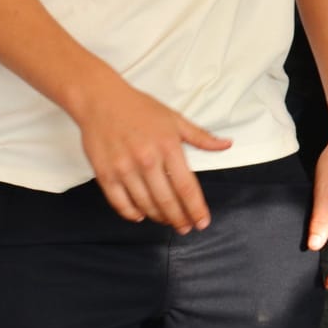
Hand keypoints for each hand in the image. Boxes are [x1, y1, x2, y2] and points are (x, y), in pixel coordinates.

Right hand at [72, 70, 231, 231]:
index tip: (202, 222)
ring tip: (166, 220)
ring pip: (145, 205)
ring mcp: (124, 169)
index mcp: (168, 146)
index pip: (187, 187)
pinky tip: (141, 215)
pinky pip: (120, 203)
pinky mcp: (105, 174)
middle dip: (179, 219)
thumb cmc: (139, 108)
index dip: (196, 209)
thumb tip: (226, 145)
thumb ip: (201, 137)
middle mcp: (147, 160)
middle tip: (185, 228)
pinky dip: (132, 213)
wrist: (100, 100)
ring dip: (158, 217)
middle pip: (167, 201)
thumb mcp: (174, 119)